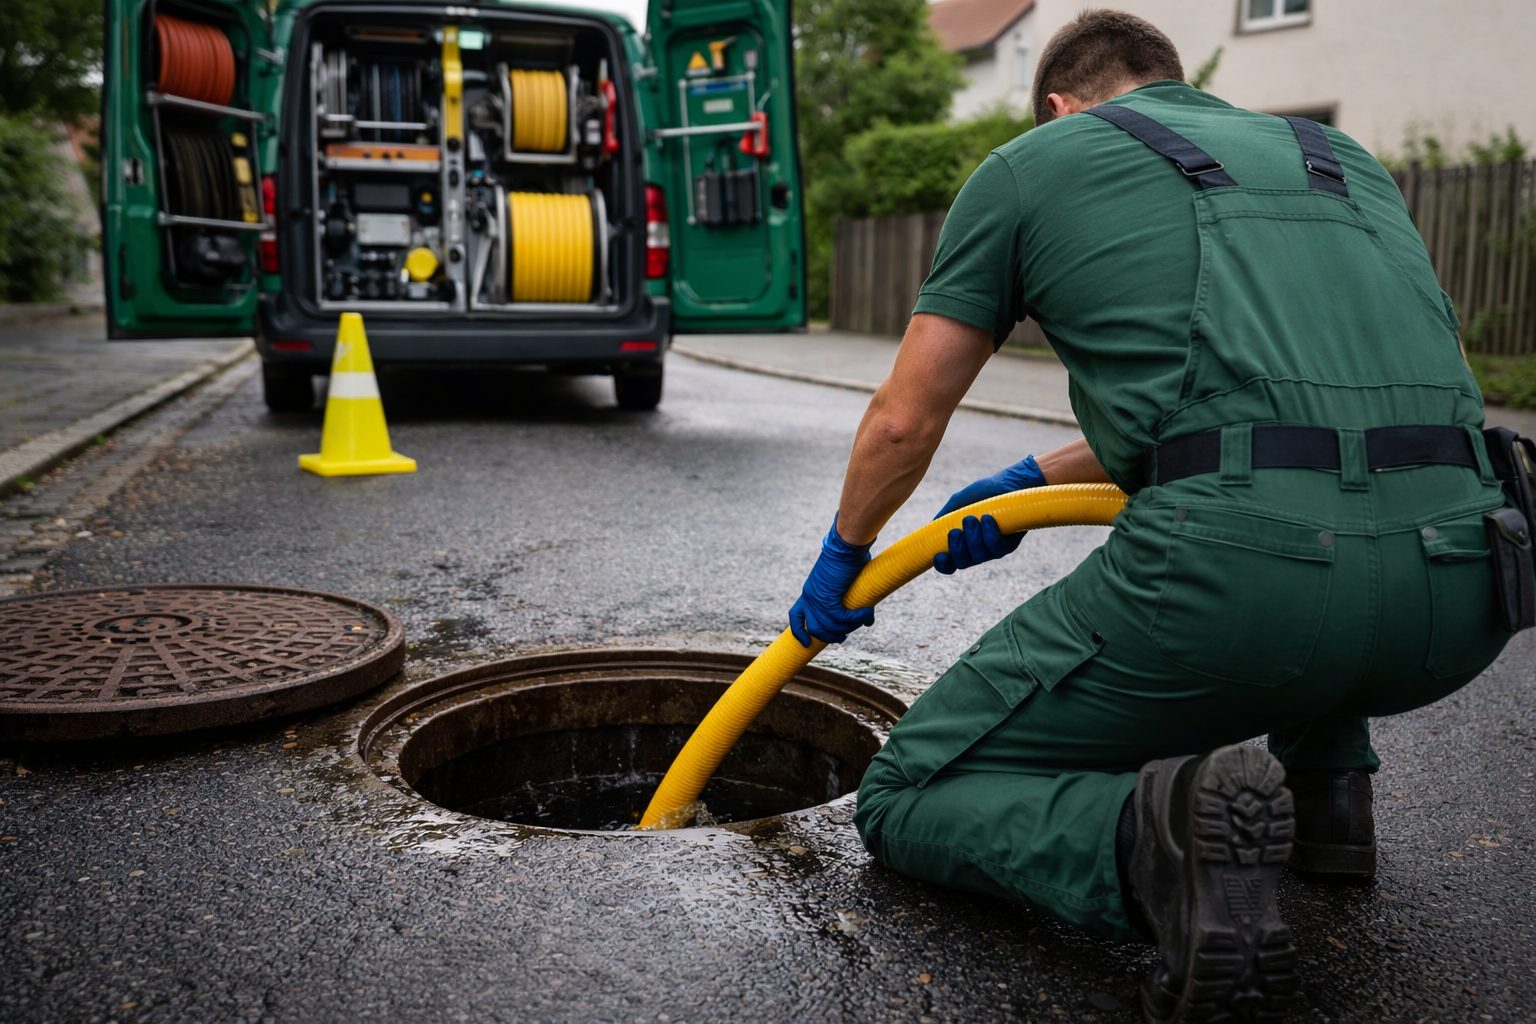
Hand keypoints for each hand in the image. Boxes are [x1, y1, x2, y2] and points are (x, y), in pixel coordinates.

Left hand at [788, 517, 875, 646]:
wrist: (845, 545)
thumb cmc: (847, 555)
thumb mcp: (842, 578)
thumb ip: (849, 595)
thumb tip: (866, 610)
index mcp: (809, 592)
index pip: (796, 616)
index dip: (799, 632)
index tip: (806, 643)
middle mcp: (810, 597)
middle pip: (815, 629)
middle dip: (830, 636)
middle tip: (844, 636)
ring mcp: (817, 598)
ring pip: (830, 627)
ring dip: (848, 628)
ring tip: (862, 619)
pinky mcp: (829, 597)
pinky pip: (842, 618)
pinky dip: (857, 619)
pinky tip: (867, 614)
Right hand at [933, 454, 1045, 573]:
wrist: (1011, 483)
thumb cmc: (984, 492)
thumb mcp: (959, 503)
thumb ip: (945, 517)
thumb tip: (930, 529)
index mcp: (962, 543)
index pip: (950, 563)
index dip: (943, 565)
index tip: (938, 555)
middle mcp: (977, 550)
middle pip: (962, 563)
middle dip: (956, 549)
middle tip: (955, 531)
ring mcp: (993, 550)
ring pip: (979, 557)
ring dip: (972, 538)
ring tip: (971, 518)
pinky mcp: (1008, 545)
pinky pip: (996, 547)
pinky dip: (989, 533)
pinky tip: (987, 518)